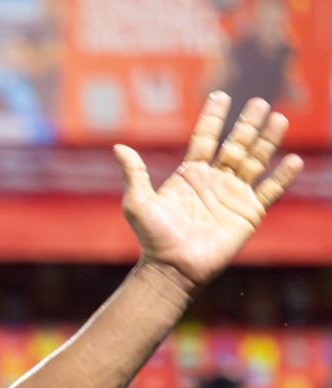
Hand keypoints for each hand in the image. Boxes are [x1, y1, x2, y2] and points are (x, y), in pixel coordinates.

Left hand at [114, 93, 302, 290]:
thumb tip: (119, 147)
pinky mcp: (248, 213)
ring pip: (255, 161)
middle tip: (260, 102)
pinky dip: (282, 176)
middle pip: (235, 144)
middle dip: (247, 124)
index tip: (221, 95)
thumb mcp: (138, 203)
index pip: (205, 138)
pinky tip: (293, 159)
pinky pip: (269, 190)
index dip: (213, 117)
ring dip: (268, 140)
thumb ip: (134, 174)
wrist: (172, 268)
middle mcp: (214, 181)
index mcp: (190, 174)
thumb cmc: (153, 237)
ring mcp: (233, 195)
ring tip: (279, 118)